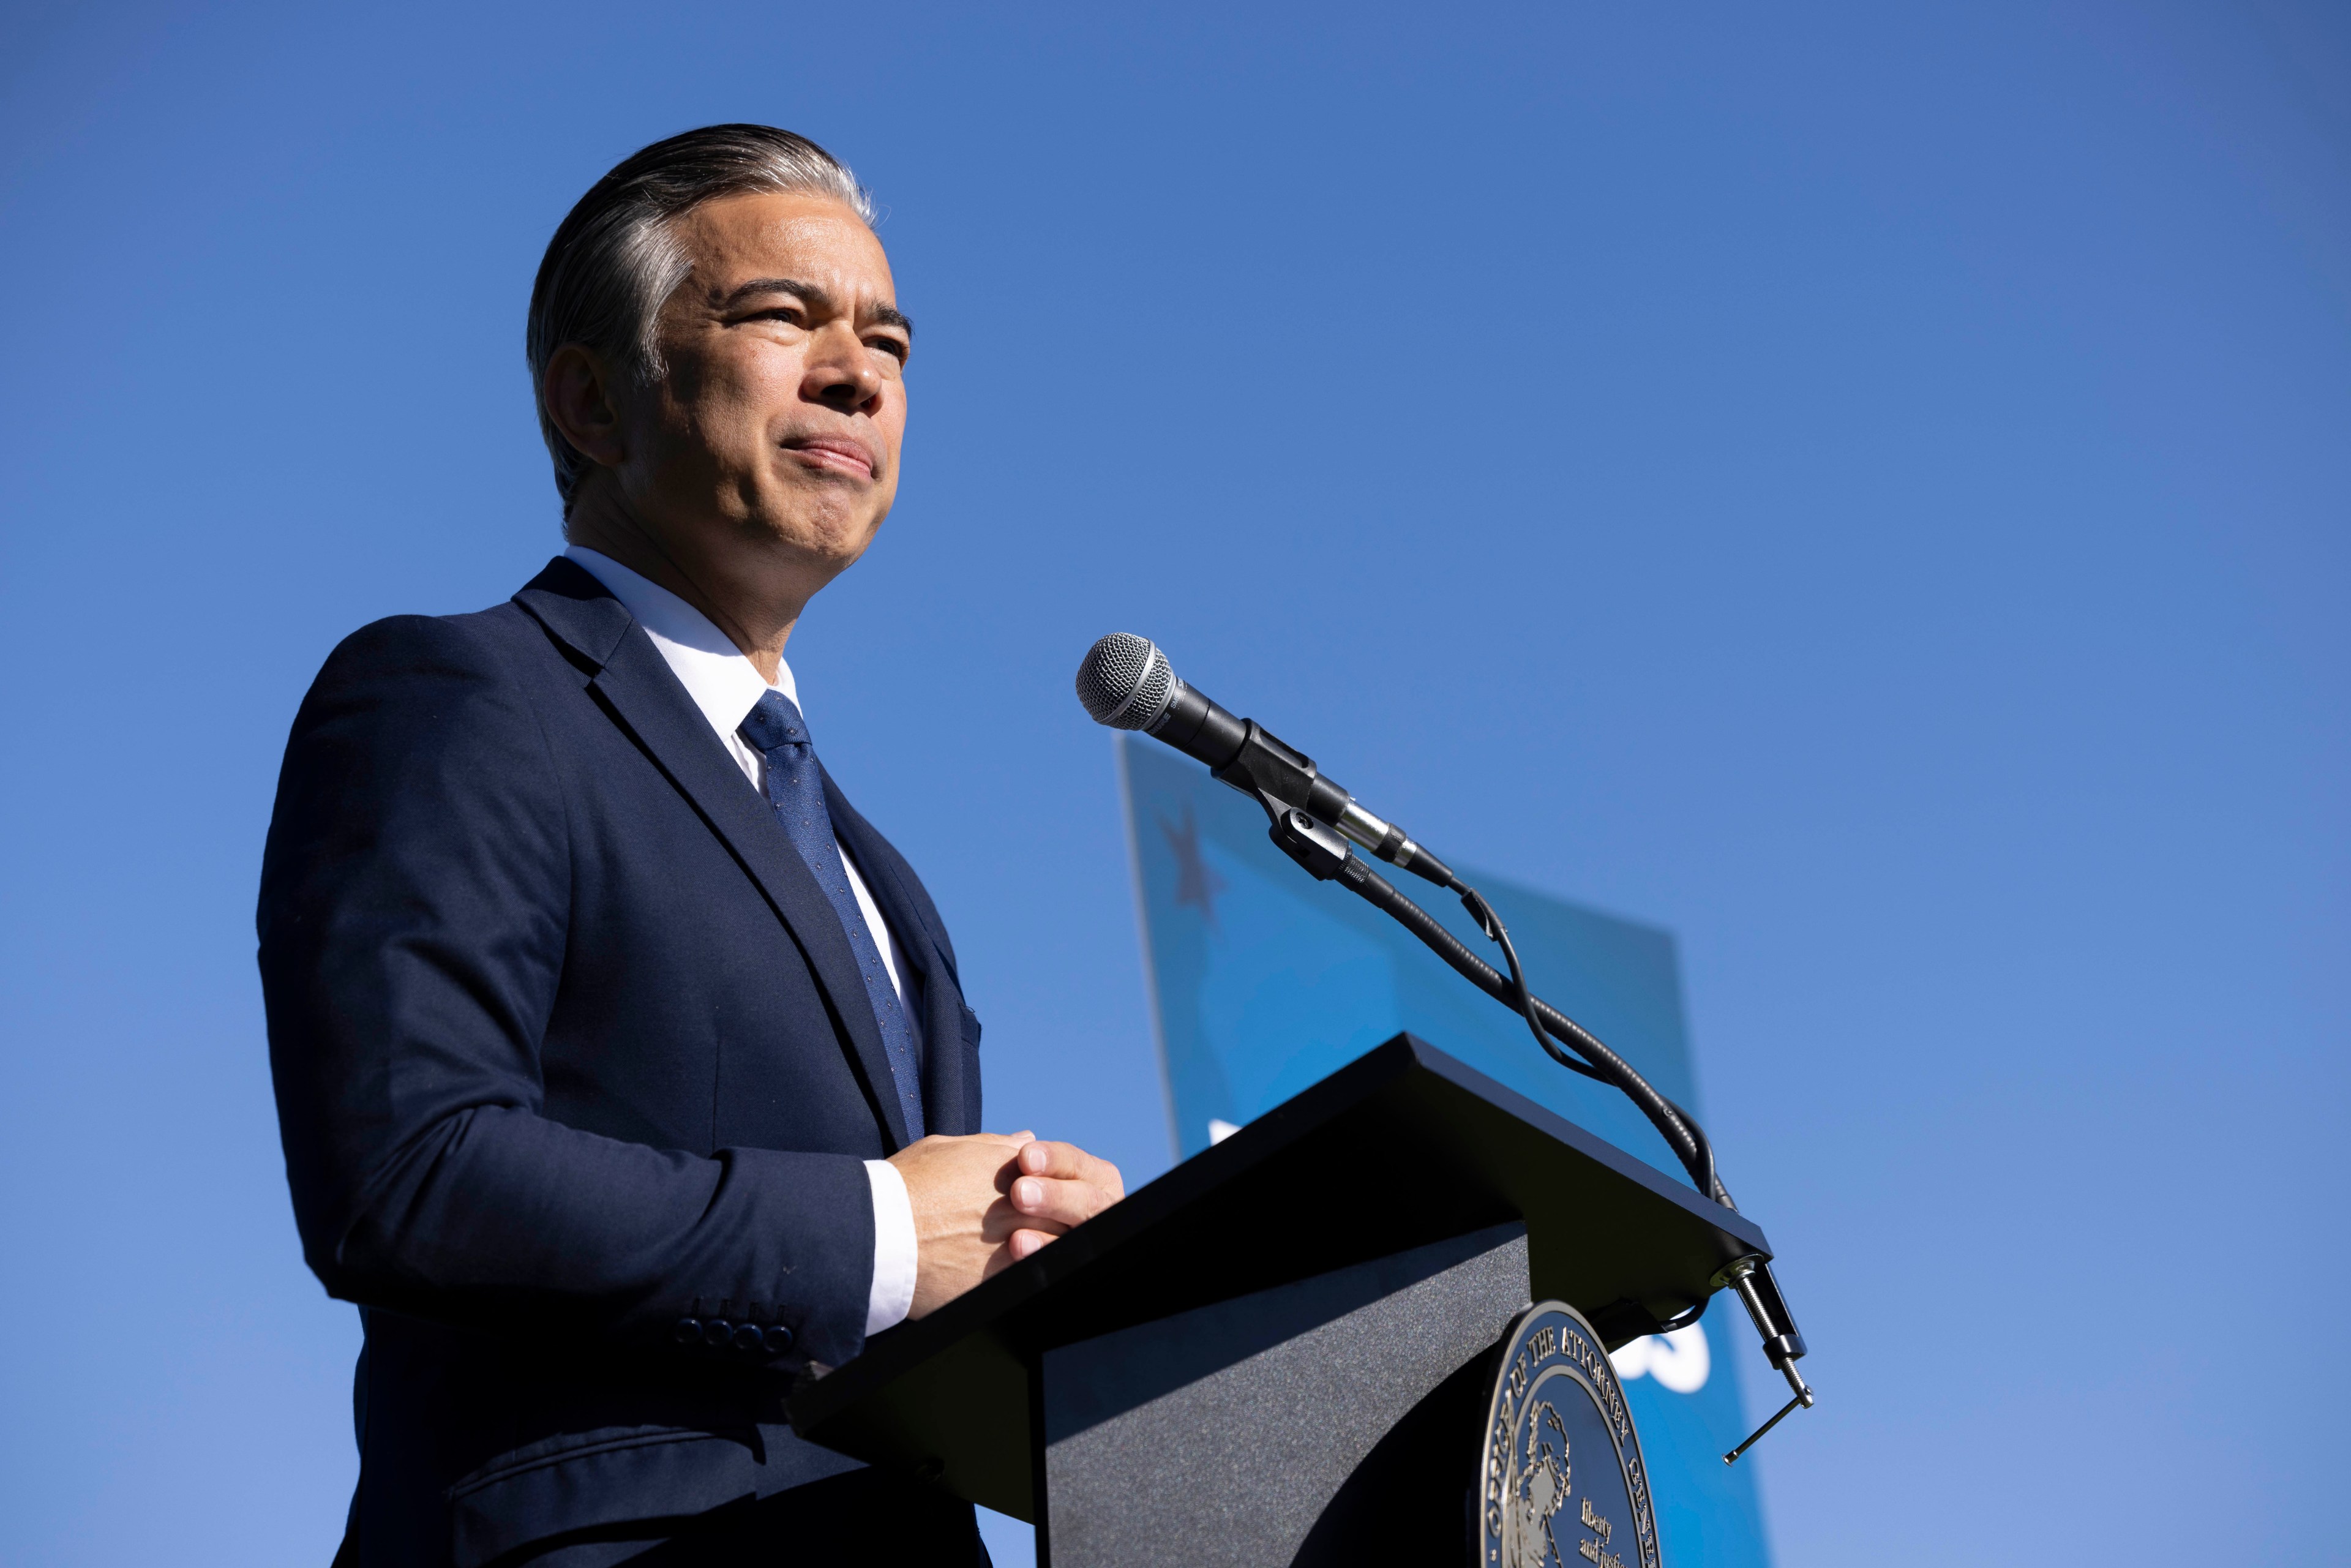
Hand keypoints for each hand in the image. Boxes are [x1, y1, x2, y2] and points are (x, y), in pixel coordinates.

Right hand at [886, 1133, 1124, 1317]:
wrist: (877, 1233)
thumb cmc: (906, 1186)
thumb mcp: (950, 1149)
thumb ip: (995, 1146)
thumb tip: (1026, 1139)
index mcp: (1014, 1172)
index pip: (1065, 1179)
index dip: (1063, 1190)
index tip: (1050, 1198)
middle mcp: (1022, 1209)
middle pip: (1071, 1218)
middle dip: (1068, 1221)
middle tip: (1049, 1226)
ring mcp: (1015, 1249)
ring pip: (1058, 1250)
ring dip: (1050, 1248)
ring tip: (1027, 1250)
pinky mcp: (1000, 1284)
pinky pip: (1033, 1279)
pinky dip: (1031, 1274)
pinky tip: (1016, 1273)